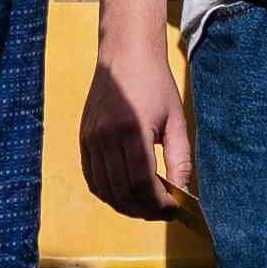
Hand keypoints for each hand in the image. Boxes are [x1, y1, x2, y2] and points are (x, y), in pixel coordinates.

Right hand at [78, 38, 195, 222]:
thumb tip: (183, 193)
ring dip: (126, 206)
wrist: (125, 55)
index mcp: (132, 130)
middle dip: (145, 210)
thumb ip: (179, 158)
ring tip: (146, 206)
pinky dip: (108, 193)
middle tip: (163, 212)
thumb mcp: (176, 119)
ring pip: (105, 190)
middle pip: (123, 192)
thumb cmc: (155, 84)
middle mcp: (106, 137)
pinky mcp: (83, 139)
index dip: (159, 204)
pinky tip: (125, 194)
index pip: (143, 184)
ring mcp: (90, 139)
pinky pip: (92, 178)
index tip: (175, 209)